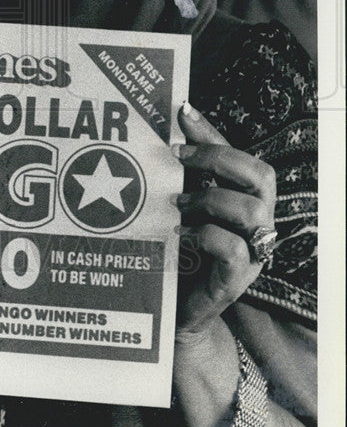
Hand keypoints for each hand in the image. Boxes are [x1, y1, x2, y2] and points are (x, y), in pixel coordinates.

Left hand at [173, 102, 275, 343]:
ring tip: (177, 203)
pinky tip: (180, 234)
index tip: (181, 112)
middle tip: (180, 157)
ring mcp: (250, 253)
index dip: (213, 132)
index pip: (240, 156)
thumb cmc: (175, 255)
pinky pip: (235, 249)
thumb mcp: (179, 211)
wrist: (173, 315)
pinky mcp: (235, 281)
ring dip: (211, 198)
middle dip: (220, 158)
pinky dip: (206, 235)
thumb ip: (179, 179)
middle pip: (262, 175)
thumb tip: (163, 133)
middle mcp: (254, 224)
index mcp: (242, 202)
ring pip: (254, 210)